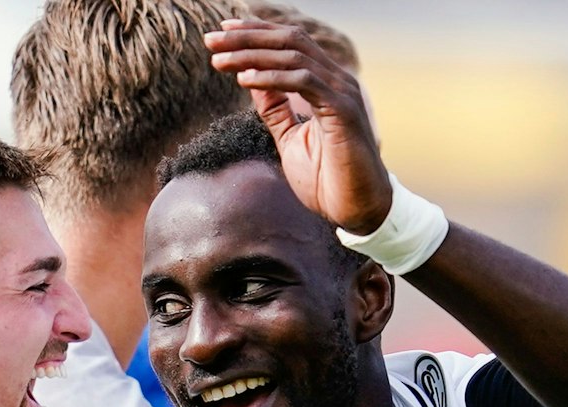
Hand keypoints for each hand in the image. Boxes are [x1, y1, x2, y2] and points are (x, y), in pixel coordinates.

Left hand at [205, 18, 389, 232]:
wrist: (357, 211)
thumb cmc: (328, 179)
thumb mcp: (290, 139)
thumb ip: (275, 109)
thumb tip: (251, 80)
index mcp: (326, 83)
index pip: (289, 43)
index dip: (255, 33)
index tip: (221, 33)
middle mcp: (337, 80)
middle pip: (290, 40)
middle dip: (247, 37)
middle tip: (210, 39)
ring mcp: (343, 93)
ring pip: (294, 56)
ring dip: (252, 55)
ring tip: (219, 60)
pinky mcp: (343, 111)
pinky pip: (304, 82)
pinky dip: (272, 79)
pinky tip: (244, 80)